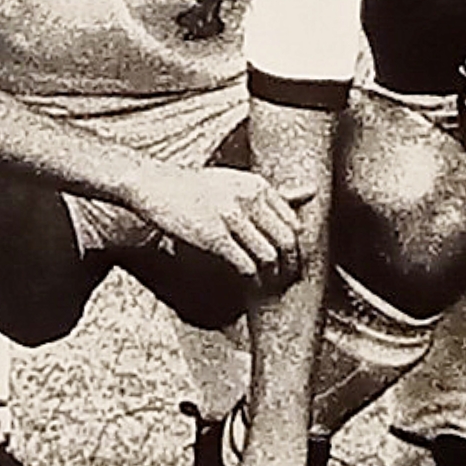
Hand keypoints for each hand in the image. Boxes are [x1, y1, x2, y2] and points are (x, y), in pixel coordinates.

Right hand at [139, 163, 303, 285]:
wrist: (154, 184)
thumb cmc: (197, 186)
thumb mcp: (238, 181)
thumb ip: (276, 191)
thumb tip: (312, 191)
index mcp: (258, 185)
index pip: (294, 223)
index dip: (296, 247)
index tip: (291, 259)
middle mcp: (248, 198)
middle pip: (287, 241)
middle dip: (290, 265)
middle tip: (286, 278)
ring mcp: (231, 217)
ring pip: (269, 255)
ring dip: (272, 275)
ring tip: (268, 283)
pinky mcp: (213, 236)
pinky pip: (245, 264)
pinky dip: (252, 278)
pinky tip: (249, 282)